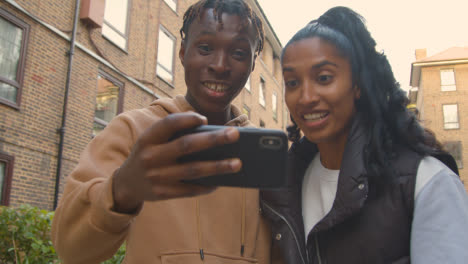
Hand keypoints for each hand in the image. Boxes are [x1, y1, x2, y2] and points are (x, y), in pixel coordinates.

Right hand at [112, 112, 240, 212]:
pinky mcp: (163, 193)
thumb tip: (211, 135)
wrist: (126, 184)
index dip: (188, 119)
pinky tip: (221, 181)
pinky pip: (190, 190)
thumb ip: (172, 135)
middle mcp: (151, 157)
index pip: (169, 124)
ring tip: (237, 163)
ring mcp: (157, 176)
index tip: (205, 119)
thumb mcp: (150, 141)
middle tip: (234, 135)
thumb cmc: (147, 155)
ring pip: (193, 170)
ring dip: (218, 166)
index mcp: (148, 139)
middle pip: (187, 145)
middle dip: (213, 139)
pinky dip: (207, 186)